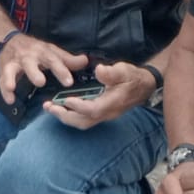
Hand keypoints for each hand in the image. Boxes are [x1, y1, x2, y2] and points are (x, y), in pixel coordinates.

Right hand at [0, 33, 87, 106]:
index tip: (68, 82)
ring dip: (11, 78)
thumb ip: (67, 59)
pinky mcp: (4, 69)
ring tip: (12, 87)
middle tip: (41, 83)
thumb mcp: (51, 52)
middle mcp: (27, 56)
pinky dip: (4, 90)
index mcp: (42, 52)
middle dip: (34, 72)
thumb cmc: (35, 49)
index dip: (60, 70)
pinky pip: (2, 79)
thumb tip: (86, 61)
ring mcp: (14, 62)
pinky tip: (9, 100)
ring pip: (11, 69)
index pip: (52, 60)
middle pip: (30, 62)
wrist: (8, 39)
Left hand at [40, 59, 155, 128]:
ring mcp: (104, 115)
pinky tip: (62, 106)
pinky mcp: (102, 113)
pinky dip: (71, 115)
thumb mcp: (125, 71)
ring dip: (65, 117)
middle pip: (84, 121)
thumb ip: (112, 72)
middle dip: (65, 116)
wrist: (145, 86)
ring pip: (83, 122)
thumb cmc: (133, 77)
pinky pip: (84, 119)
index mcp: (112, 103)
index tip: (66, 99)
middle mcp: (107, 113)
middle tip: (48, 106)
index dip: (79, 106)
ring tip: (50, 107)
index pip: (93, 110)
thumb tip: (99, 70)